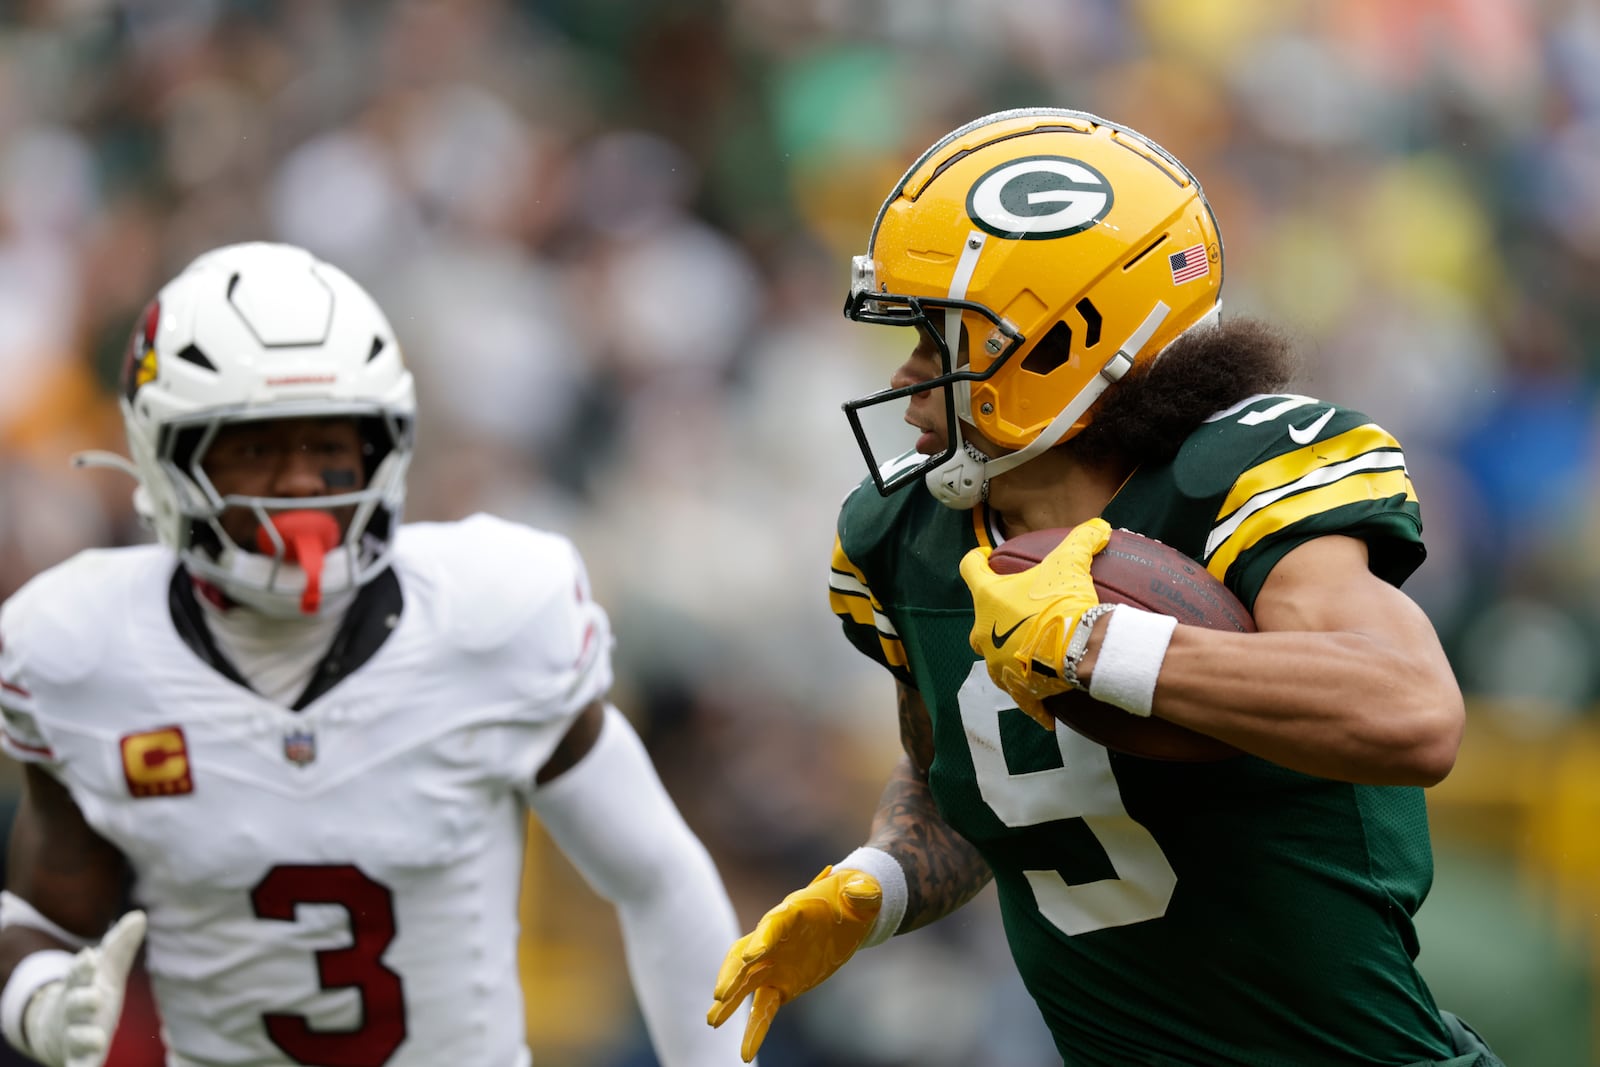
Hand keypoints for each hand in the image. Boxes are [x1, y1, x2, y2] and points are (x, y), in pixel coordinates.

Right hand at [22, 911, 145, 1066]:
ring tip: (96, 1039)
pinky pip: (78, 1065)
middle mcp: (73, 1010)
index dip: (83, 967)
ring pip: (76, 1036)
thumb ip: (120, 946)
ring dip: (84, 1037)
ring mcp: (73, 1034)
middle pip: (75, 1004)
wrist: (56, 1031)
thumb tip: (140, 915)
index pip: (78, 973)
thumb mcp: (105, 972)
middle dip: (82, 1001)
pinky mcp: (77, 1057)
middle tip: (94, 998)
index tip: (88, 958)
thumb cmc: (88, 995)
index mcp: (80, 986)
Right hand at [707, 865, 881, 1062]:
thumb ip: (862, 893)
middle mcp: (775, 938)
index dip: (762, 939)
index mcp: (793, 911)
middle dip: (732, 973)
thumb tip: (860, 894)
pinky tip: (745, 1053)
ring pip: (746, 983)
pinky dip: (754, 1029)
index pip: (772, 924)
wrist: (849, 916)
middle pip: (745, 954)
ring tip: (712, 1021)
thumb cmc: (854, 900)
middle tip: (720, 995)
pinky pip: (763, 1009)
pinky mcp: (782, 985)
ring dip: (730, 1001)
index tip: (753, 957)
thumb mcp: (864, 894)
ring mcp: (775, 964)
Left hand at [960, 517, 1110, 727]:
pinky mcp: (1015, 686)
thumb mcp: (1070, 563)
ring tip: (1029, 647)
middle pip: (981, 617)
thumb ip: (1081, 540)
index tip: (984, 556)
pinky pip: (1021, 695)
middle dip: (993, 613)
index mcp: (988, 598)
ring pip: (995, 656)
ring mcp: (996, 662)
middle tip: (1015, 607)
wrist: (1075, 649)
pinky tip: (1043, 708)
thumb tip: (1099, 525)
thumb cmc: (1062, 604)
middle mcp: (983, 632)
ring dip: (1008, 650)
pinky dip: (1031, 697)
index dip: (976, 560)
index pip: (970, 569)